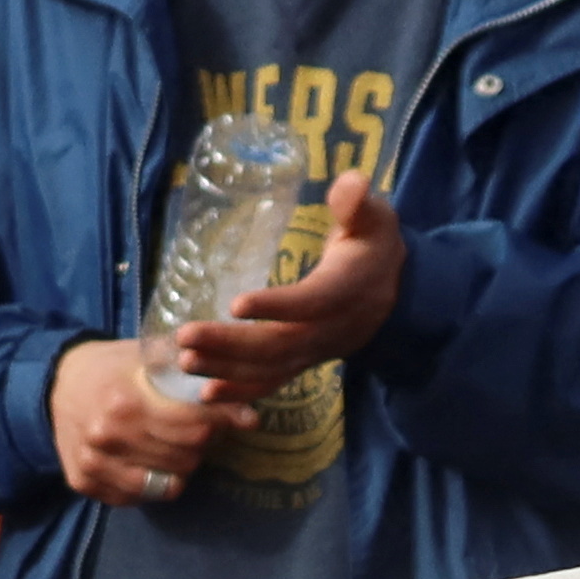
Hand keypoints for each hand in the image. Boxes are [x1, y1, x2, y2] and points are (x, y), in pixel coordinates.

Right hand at [51, 337, 248, 506]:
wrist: (54, 385)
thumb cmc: (110, 367)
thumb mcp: (147, 355)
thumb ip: (190, 370)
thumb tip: (244, 396)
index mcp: (126, 403)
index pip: (193, 427)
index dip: (224, 422)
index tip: (243, 418)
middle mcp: (107, 438)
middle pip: (185, 457)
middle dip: (203, 443)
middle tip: (202, 429)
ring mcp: (94, 464)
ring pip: (166, 484)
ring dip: (181, 466)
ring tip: (177, 446)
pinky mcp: (84, 483)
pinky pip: (137, 497)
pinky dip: (152, 482)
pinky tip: (150, 461)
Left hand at [155, 171, 402, 406]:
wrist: (394, 289)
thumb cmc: (374, 242)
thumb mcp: (375, 215)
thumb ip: (358, 202)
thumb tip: (351, 184)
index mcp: (349, 288)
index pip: (313, 302)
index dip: (278, 306)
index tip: (236, 303)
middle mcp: (333, 328)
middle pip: (280, 344)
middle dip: (231, 344)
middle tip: (186, 335)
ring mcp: (318, 351)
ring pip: (271, 368)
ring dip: (226, 369)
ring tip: (185, 360)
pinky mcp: (305, 362)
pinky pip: (273, 383)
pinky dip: (240, 392)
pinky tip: (205, 394)